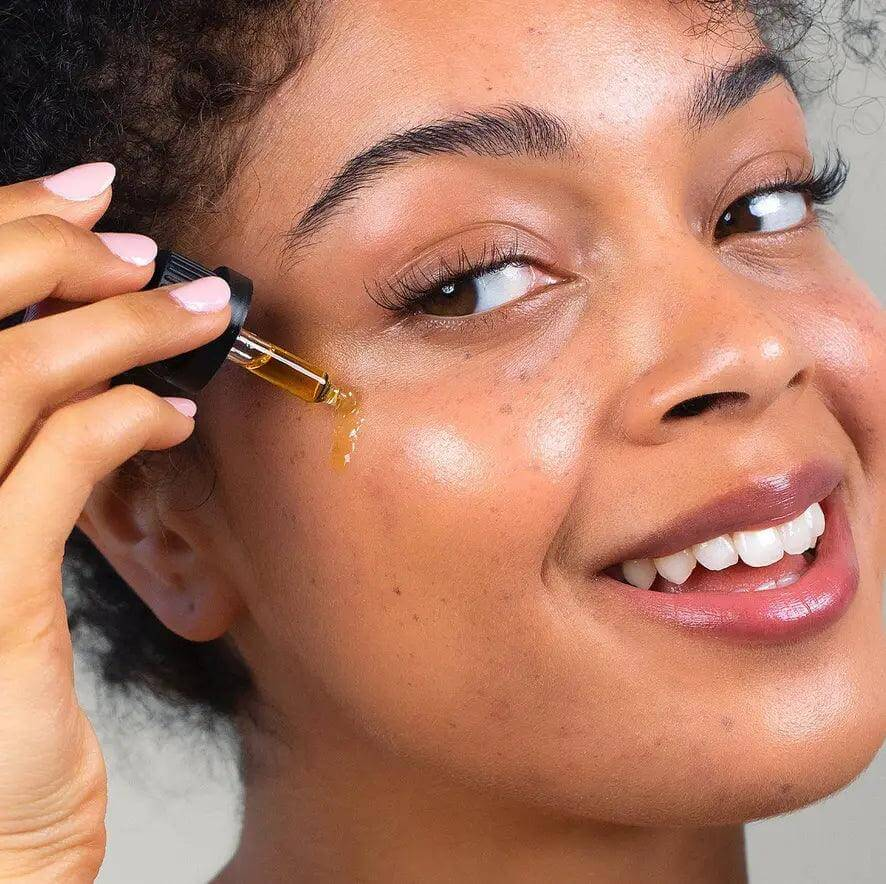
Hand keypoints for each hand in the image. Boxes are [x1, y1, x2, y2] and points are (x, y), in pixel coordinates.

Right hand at [0, 162, 230, 881]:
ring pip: (14, 375)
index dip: (4, 226)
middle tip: (142, 249)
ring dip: (121, 328)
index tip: (81, 194)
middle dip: (56, 254)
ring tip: (193, 315)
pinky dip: (126, 418)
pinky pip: (61, 463)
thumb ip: (11, 443)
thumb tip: (80, 346)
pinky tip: (175, 415)